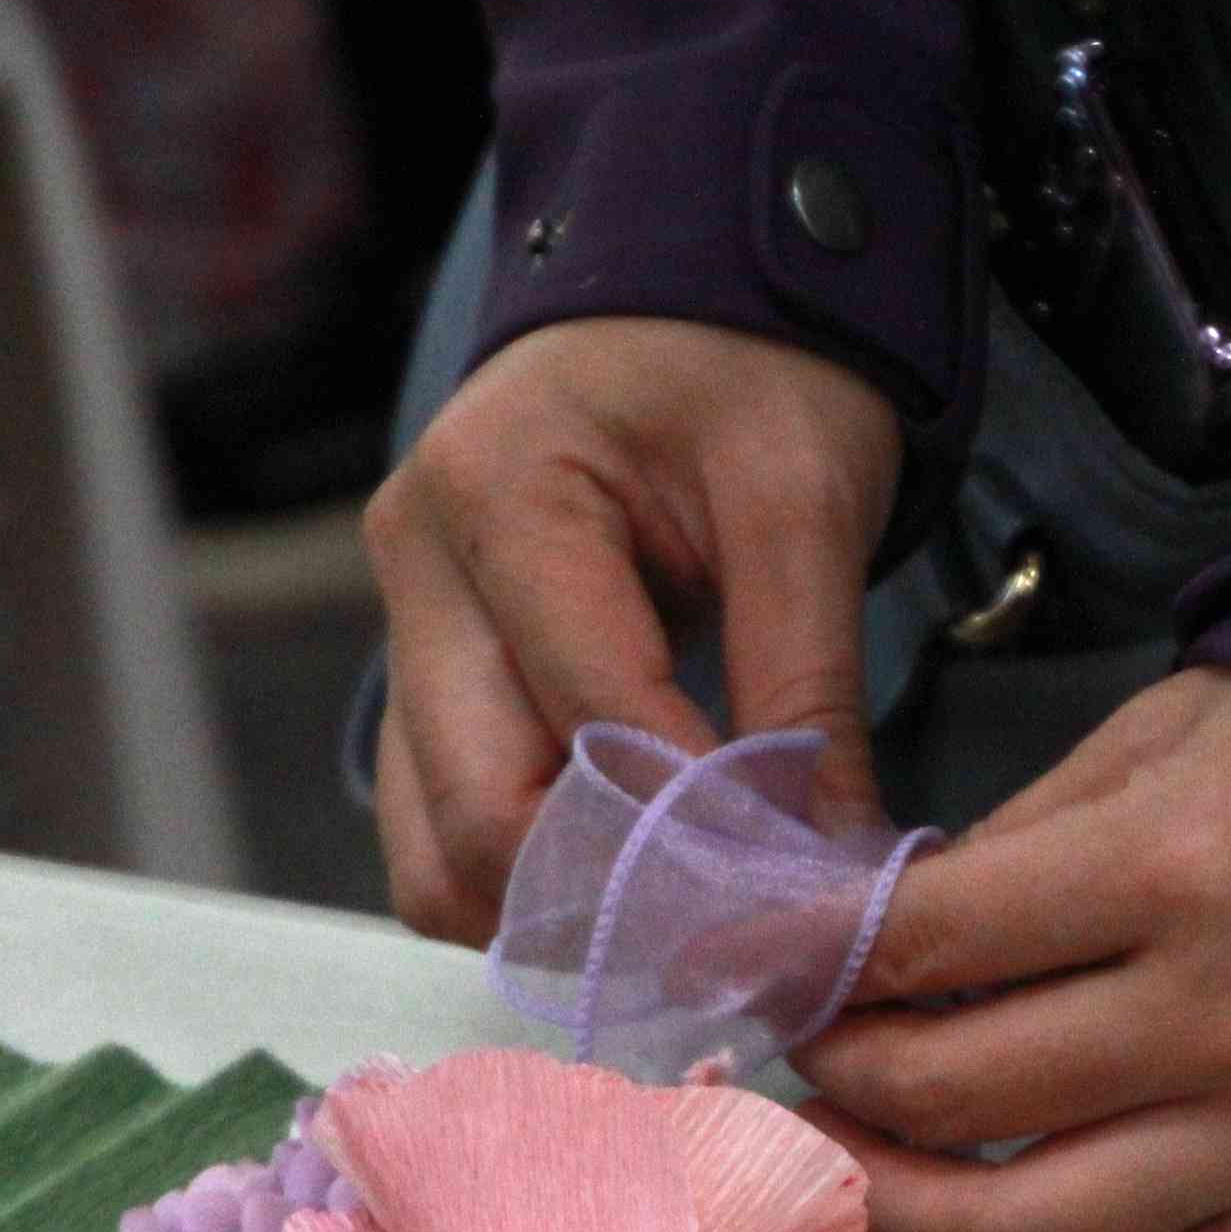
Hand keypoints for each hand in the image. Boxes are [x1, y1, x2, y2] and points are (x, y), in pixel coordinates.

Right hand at [363, 317, 899, 942]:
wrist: (683, 294)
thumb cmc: (749, 369)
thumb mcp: (808, 504)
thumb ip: (809, 691)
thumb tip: (830, 873)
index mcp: (499, 494)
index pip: (590, 725)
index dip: (691, 837)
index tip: (793, 905)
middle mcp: (415, 567)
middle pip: (472, 816)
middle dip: (605, 902)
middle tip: (736, 937)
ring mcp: (400, 627)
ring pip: (431, 849)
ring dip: (551, 909)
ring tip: (685, 917)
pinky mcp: (420, 676)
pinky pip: (439, 823)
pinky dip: (525, 878)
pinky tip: (627, 876)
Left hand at [793, 666, 1230, 1231]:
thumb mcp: (1151, 742)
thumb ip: (1007, 852)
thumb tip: (859, 947)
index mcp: (1168, 874)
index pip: (923, 946)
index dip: (800, 961)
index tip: (744, 963)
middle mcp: (1220, 1021)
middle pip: (952, 1097)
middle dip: (838, 1080)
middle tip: (803, 1055)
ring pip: (1030, 1230)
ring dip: (904, 1209)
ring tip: (853, 1166)